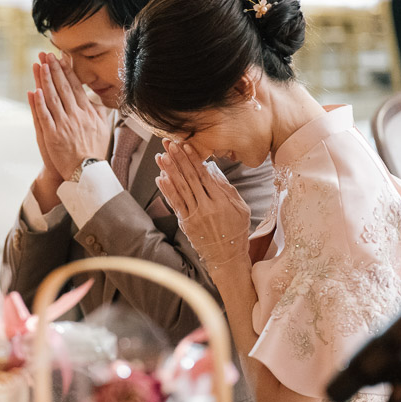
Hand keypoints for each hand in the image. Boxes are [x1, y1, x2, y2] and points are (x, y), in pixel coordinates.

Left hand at [31, 52, 108, 180]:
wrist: (87, 172)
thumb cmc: (94, 150)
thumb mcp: (103, 128)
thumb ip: (100, 111)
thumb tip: (98, 97)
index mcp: (88, 112)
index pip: (76, 86)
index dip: (67, 71)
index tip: (61, 58)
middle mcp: (76, 116)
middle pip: (63, 88)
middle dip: (54, 69)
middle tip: (47, 54)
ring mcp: (64, 125)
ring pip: (53, 98)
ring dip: (45, 80)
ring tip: (39, 65)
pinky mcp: (53, 136)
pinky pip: (45, 116)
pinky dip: (39, 103)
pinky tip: (35, 91)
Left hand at [155, 140, 249, 267]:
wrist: (227, 256)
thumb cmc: (237, 230)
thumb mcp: (240, 208)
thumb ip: (227, 188)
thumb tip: (213, 169)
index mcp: (221, 201)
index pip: (204, 175)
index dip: (193, 159)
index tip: (186, 146)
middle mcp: (206, 207)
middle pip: (189, 179)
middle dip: (179, 160)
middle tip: (170, 144)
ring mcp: (194, 215)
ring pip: (180, 189)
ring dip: (169, 171)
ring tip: (161, 156)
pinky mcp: (186, 223)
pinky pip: (175, 204)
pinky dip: (167, 190)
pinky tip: (160, 178)